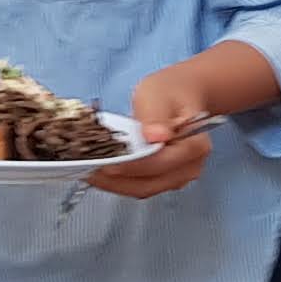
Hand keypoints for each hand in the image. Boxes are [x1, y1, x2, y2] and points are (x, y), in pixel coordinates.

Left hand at [88, 68, 223, 200]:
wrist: (183, 94)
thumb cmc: (170, 92)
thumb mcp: (158, 94)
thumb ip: (155, 116)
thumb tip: (155, 136)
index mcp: (193, 145)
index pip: (158, 164)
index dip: (129, 167)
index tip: (104, 164)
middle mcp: (190, 167)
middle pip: (149, 183)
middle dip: (115, 181)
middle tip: (87, 172)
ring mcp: (178, 176)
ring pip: (142, 188)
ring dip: (114, 184)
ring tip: (88, 173)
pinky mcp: (165, 178)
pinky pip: (140, 185)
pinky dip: (119, 182)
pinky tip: (100, 173)